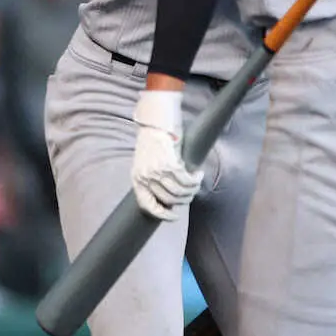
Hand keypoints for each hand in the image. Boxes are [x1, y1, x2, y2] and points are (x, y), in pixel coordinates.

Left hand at [131, 90, 202, 221]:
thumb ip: (153, 176)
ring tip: (197, 182)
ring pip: (179, 191)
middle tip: (192, 192)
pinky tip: (199, 174)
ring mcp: (157, 171)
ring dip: (192, 189)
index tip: (174, 216)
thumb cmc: (153, 138)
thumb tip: (170, 192)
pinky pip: (186, 179)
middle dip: (184, 198)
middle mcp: (145, 177)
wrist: (156, 119)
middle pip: (169, 199)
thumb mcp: (147, 161)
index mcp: (137, 178)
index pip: (147, 205)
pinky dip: (195, 179)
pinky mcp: (170, 164)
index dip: (162, 214)